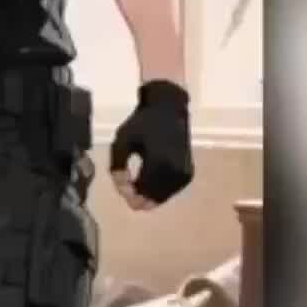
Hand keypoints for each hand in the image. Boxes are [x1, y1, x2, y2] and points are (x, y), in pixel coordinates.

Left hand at [108, 81, 193, 208]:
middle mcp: (175, 169)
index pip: (142, 190)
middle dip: (137, 197)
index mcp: (159, 160)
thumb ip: (118, 165)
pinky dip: (159, 191)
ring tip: (136, 182)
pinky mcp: (188, 174)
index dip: (129, 194)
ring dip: (148, 195)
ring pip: (162, 197)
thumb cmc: (141, 124)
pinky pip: (170, 192)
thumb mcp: (122, 140)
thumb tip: (122, 189)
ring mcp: (184, 173)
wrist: (168, 110)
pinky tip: (148, 181)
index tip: (120, 186)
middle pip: (153, 197)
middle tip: (127, 187)